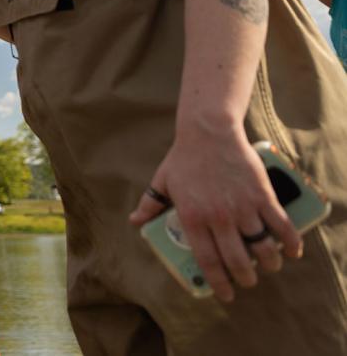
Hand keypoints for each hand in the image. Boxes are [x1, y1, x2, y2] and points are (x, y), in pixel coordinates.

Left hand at [128, 124, 300, 301]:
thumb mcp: (162, 181)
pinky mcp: (262, 195)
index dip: (218, 283)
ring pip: (262, 247)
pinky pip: (281, 225)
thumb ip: (150, 204)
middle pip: (237, 260)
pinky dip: (290, 242)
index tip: (226, 295)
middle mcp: (218, 217)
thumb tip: (134, 222)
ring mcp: (242, 206)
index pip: (207, 260)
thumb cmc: (184, 157)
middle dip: (245, 278)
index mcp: (192, 217)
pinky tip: (291, 251)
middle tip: (248, 282)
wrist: (208, 130)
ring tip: (268, 267)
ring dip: (269, 263)